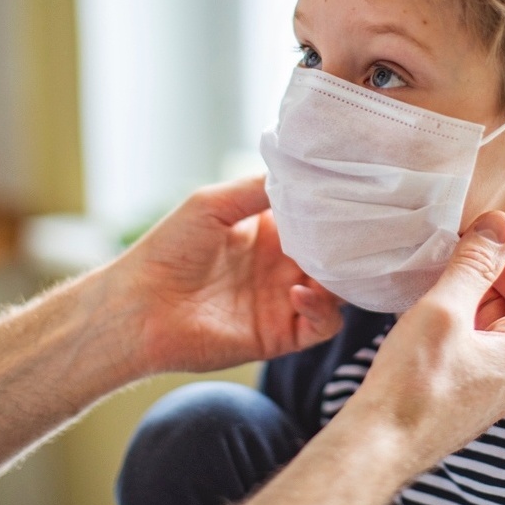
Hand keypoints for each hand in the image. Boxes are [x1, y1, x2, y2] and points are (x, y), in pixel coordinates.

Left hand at [123, 176, 343, 373]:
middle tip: (366, 228)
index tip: (357, 192)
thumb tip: (305, 170)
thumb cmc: (168, 249)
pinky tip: (299, 292)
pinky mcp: (281, 334)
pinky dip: (323, 309)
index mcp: (271, 230)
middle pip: (337, 252)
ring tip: (336, 260)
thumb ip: (259, 187)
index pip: (320, 217)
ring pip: (340, 288)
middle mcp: (284, 263)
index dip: (338, 207)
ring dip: (345, 275)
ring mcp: (285, 299)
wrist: (138, 307)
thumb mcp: (213, 202)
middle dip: (352, 241)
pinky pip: (322, 325)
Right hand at [342, 211, 504, 468]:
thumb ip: (474, 264)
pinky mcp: (463, 403)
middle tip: (447, 267)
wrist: (379, 445)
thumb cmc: (412, 382)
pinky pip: (470, 355)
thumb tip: (499, 225)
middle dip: (485, 281)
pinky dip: (453, 331)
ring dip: (465, 306)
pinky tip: (420, 328)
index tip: (472, 250)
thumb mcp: (444, 309)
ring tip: (430, 295)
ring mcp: (489, 394)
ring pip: (489, 333)